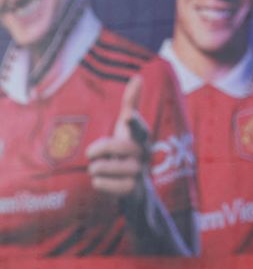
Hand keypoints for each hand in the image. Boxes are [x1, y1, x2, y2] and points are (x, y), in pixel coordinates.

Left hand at [86, 75, 148, 197]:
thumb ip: (131, 104)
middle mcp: (144, 155)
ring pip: (107, 167)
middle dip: (98, 149)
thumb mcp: (127, 128)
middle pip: (116, 147)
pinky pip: (107, 185)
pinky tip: (103, 182)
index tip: (127, 118)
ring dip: (97, 168)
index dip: (134, 123)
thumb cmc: (128, 152)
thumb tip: (138, 77)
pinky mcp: (134, 191)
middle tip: (92, 154)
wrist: (138, 189)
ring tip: (99, 169)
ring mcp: (140, 174)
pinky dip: (100, 184)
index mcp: (141, 139)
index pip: (140, 129)